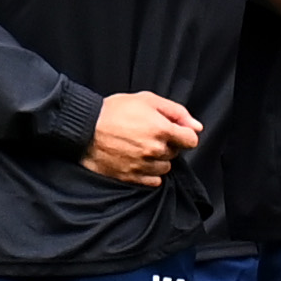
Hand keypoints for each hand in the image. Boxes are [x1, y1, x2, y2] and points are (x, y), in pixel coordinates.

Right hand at [81, 90, 201, 186]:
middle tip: (149, 134)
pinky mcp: (131, 177)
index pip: (191, 140)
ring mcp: (143, 166)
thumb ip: (176, 111)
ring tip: (141, 147)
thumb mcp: (146, 100)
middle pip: (176, 153)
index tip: (174, 131)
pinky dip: (149, 172)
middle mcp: (155, 150)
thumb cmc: (113, 110)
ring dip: (158, 159)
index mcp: (161, 129)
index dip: (183, 134)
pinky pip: (153, 180)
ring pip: (165, 168)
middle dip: (168, 144)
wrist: (84, 127)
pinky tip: (137, 160)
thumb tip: (196, 127)